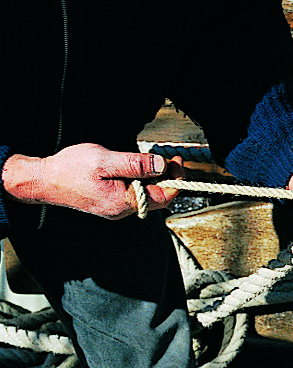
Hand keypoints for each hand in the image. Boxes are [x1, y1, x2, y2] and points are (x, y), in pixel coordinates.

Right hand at [1, 143, 183, 218]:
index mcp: (123, 202)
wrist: (42, 180)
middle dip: (167, 177)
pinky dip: (140, 180)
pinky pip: (133, 193)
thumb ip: (135, 164)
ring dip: (153, 178)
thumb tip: (162, 165)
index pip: (163, 196)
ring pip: (145, 194)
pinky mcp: (110, 203)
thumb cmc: (70, 169)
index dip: (176, 178)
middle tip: (168, 157)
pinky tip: (134, 167)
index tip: (176, 160)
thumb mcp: (105, 160)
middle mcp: (122, 210)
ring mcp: (116, 208)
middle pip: (157, 197)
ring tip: (150, 159)